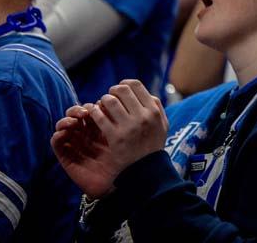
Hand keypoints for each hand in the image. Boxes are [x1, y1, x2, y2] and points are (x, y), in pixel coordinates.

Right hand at [51, 105, 117, 197]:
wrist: (122, 182)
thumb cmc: (128, 158)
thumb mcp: (126, 136)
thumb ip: (120, 119)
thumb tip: (115, 99)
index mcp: (102, 127)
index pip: (92, 109)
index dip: (92, 105)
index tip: (100, 103)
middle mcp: (87, 134)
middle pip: (75, 115)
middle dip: (77, 110)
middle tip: (85, 112)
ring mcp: (76, 144)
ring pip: (64, 126)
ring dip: (66, 120)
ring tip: (74, 122)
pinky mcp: (66, 156)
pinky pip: (56, 143)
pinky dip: (57, 135)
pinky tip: (65, 133)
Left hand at [53, 79, 168, 196]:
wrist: (146, 172)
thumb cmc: (152, 147)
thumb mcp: (162, 125)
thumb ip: (156, 108)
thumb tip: (145, 92)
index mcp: (154, 111)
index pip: (136, 85)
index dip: (124, 84)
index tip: (120, 91)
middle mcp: (143, 116)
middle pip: (122, 90)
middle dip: (112, 92)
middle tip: (109, 98)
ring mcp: (129, 126)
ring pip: (109, 101)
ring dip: (102, 102)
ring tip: (101, 108)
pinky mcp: (115, 137)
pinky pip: (100, 117)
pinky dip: (94, 113)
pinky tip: (94, 116)